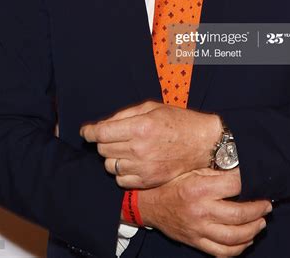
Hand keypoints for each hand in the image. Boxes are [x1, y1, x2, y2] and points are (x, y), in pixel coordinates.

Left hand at [80, 101, 221, 187]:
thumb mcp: (152, 108)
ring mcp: (143, 168)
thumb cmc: (178, 122)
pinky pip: (120, 180)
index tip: (87, 131)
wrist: (202, 143)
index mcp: (140, 127)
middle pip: (103, 149)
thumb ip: (125, 115)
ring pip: (109, 165)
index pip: (101, 133)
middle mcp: (139, 149)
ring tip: (125, 149)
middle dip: (103, 141)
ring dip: (112, 156)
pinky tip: (131, 162)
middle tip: (114, 136)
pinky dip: (121, 171)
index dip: (89, 132)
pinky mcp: (147, 181)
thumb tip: (103, 124)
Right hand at [138, 167, 271, 256]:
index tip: (258, 180)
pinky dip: (239, 248)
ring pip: (234, 237)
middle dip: (258, 210)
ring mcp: (199, 230)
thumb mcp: (192, 170)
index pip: (234, 185)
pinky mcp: (197, 242)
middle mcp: (201, 210)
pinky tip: (247, 239)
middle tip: (267, 205)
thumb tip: (240, 169)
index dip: (249, 181)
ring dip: (253, 230)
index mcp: (200, 188)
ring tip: (261, 222)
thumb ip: (215, 172)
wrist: (151, 205)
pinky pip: (223, 252)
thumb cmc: (173, 184)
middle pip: (239, 214)